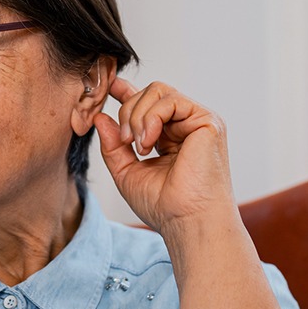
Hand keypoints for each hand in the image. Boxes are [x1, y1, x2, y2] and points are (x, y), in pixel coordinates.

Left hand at [94, 78, 235, 233]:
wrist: (187, 221)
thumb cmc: (164, 206)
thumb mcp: (127, 172)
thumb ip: (114, 145)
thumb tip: (100, 118)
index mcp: (170, 137)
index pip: (149, 104)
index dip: (127, 93)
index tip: (108, 87)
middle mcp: (186, 125)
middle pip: (149, 93)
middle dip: (127, 112)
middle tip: (125, 142)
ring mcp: (198, 121)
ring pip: (158, 91)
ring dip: (137, 117)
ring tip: (138, 146)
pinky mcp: (207, 121)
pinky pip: (170, 100)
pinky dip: (151, 118)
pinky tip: (149, 143)